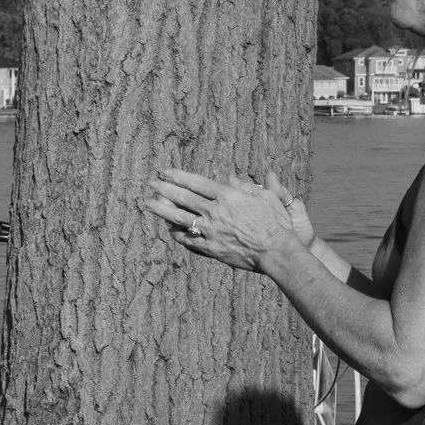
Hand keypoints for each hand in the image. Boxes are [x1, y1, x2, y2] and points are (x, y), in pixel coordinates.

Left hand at [146, 166, 304, 272]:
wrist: (277, 252)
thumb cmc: (276, 223)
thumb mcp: (265, 197)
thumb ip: (246, 187)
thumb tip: (229, 179)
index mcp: (228, 196)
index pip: (196, 182)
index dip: (178, 176)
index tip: (165, 172)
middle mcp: (215, 211)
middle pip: (183, 197)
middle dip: (164, 189)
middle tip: (150, 183)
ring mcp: (211, 231)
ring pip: (179, 218)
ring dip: (161, 210)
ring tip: (148, 203)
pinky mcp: (211, 248)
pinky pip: (188, 240)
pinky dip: (177, 233)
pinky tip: (169, 229)